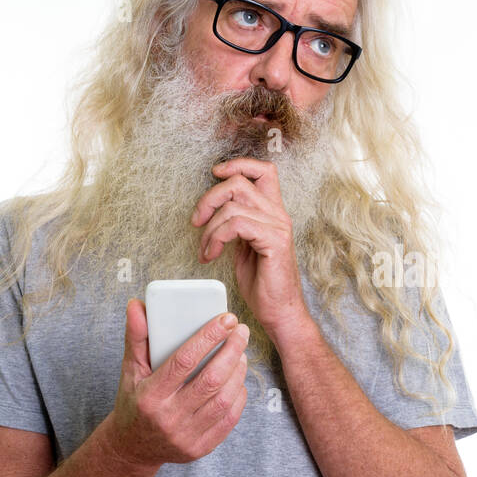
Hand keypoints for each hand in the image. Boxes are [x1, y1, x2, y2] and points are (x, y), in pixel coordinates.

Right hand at [104, 299, 250, 467]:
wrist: (133, 448)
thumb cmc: (134, 402)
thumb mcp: (130, 370)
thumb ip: (136, 337)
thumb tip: (137, 305)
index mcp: (150, 396)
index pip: (184, 361)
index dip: (208, 337)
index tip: (226, 319)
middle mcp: (169, 418)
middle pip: (211, 380)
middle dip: (231, 351)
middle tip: (241, 331)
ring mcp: (187, 436)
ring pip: (224, 399)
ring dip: (238, 372)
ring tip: (240, 352)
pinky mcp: (201, 447)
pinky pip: (229, 419)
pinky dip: (239, 395)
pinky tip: (239, 379)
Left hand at [191, 157, 309, 341]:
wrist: (279, 312)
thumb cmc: (263, 284)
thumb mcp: (245, 246)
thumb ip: (237, 224)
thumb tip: (215, 210)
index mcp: (273, 213)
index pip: (264, 170)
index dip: (238, 164)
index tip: (215, 173)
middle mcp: (278, 215)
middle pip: (240, 182)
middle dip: (209, 198)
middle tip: (196, 221)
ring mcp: (278, 227)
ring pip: (233, 205)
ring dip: (209, 228)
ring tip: (205, 249)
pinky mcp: (274, 242)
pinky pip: (236, 225)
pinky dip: (216, 238)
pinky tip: (211, 254)